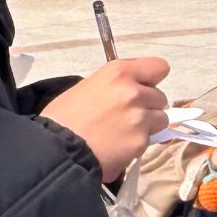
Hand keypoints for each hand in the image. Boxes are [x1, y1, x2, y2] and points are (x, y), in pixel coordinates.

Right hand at [40, 57, 170, 180]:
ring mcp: (140, 117)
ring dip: (148, 126)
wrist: (56, 149)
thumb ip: (115, 85)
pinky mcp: (140, 141)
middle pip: (160, 97)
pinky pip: (149, 140)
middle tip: (126, 116)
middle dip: (148, 107)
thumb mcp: (87, 87)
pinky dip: (137, 144)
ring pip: (161, 119)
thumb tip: (132, 89)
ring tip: (123, 132)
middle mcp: (133, 91)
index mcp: (118, 72)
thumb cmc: (64, 117)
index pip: (159, 67)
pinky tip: (118, 147)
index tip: (143, 88)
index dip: (152, 80)